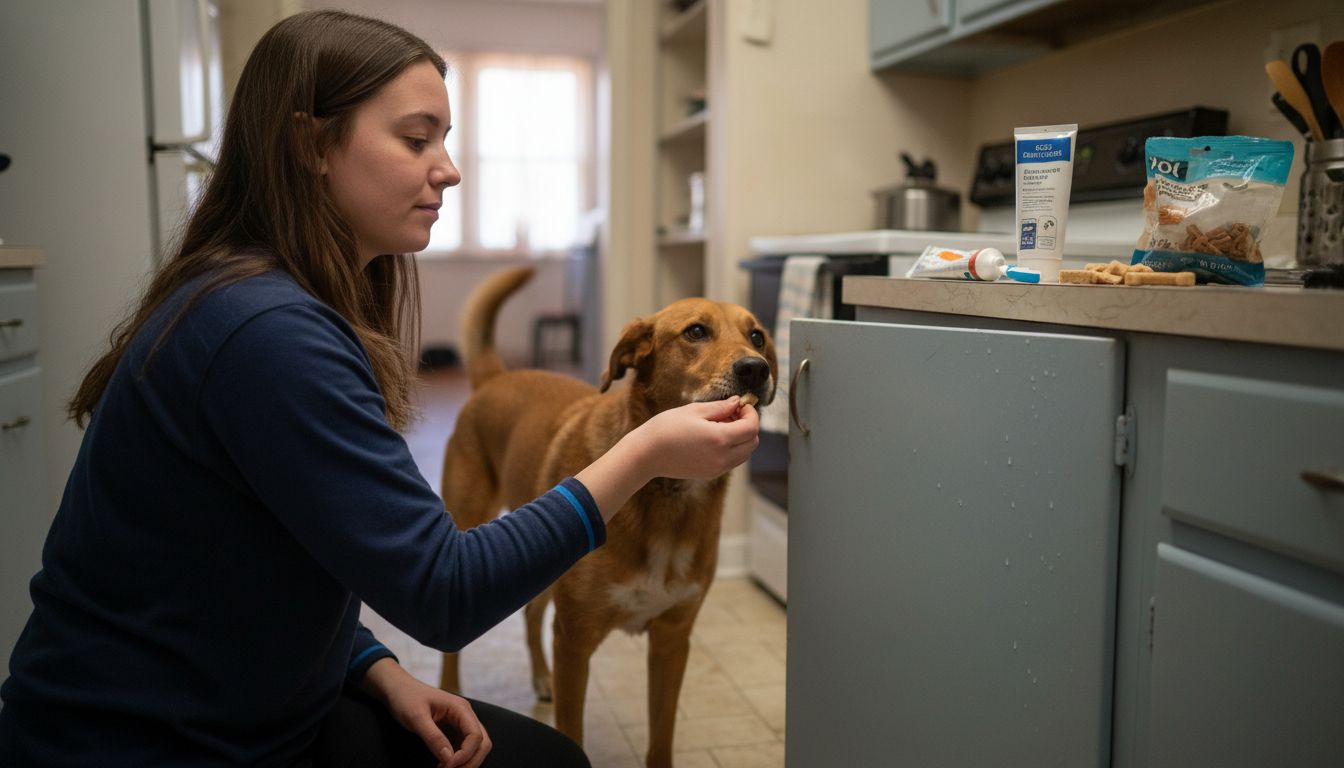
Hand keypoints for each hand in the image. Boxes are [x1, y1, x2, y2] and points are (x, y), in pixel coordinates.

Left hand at [362, 659, 491, 767]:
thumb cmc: (406, 698)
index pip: (476, 736)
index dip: (465, 755)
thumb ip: (433, 737)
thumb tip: (449, 758)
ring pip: (476, 747)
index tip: (446, 766)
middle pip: (482, 743)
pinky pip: (464, 747)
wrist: (397, 689)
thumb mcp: (416, 718)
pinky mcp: (453, 730)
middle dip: (470, 761)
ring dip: (466, 761)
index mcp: (460, 708)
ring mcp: (461, 723)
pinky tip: (444, 765)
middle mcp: (465, 716)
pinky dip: (459, 759)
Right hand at [634, 397, 760, 480]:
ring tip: (722, 425)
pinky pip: (732, 461)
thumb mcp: (694, 411)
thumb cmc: (665, 429)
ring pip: (744, 454)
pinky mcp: (710, 474)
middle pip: (752, 443)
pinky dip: (732, 449)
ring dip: (741, 438)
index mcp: (719, 439)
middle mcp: (722, 457)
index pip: (751, 428)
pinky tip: (715, 437)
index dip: (751, 413)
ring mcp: (716, 468)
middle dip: (748, 426)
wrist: (646, 455)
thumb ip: (720, 407)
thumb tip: (737, 402)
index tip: (741, 404)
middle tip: (732, 413)